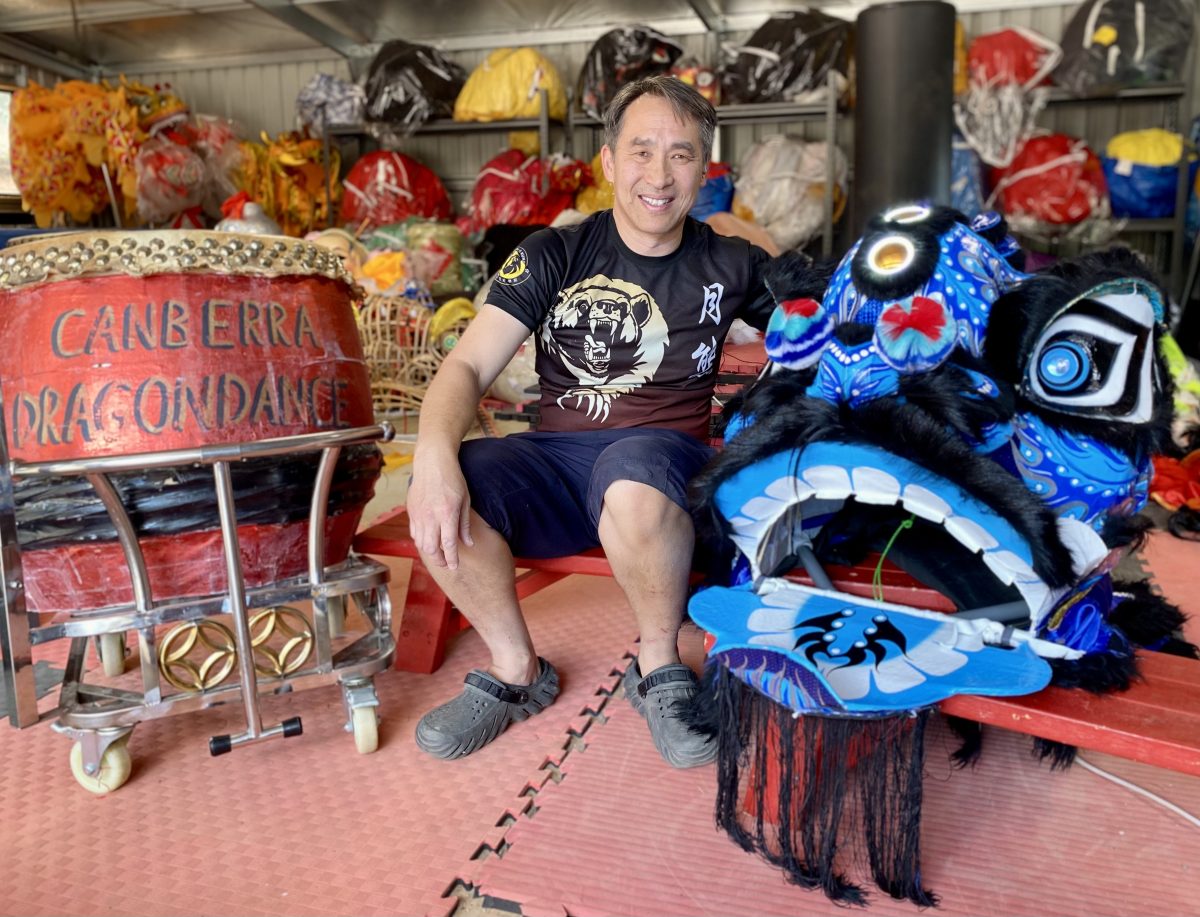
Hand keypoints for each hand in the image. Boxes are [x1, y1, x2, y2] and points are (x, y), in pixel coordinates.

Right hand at [406, 453, 474, 570]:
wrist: (432, 462)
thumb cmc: (452, 479)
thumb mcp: (465, 500)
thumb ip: (464, 524)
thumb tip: (468, 543)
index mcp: (447, 513)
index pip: (448, 544)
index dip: (451, 558)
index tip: (454, 566)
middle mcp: (430, 516)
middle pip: (431, 548)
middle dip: (439, 560)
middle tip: (446, 563)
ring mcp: (418, 514)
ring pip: (420, 543)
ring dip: (429, 553)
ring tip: (438, 555)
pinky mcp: (411, 511)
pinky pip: (414, 532)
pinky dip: (421, 541)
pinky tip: (428, 542)